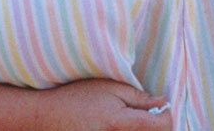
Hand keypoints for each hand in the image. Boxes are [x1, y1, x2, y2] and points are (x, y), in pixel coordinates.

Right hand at [50, 79, 171, 130]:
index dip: (167, 115)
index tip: (162, 106)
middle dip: (158, 126)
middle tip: (152, 114)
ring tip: (136, 120)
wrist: (47, 117)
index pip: (161, 126)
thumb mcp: (109, 87)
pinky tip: (124, 126)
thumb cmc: (77, 97)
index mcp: (119, 124)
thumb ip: (138, 97)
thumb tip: (162, 102)